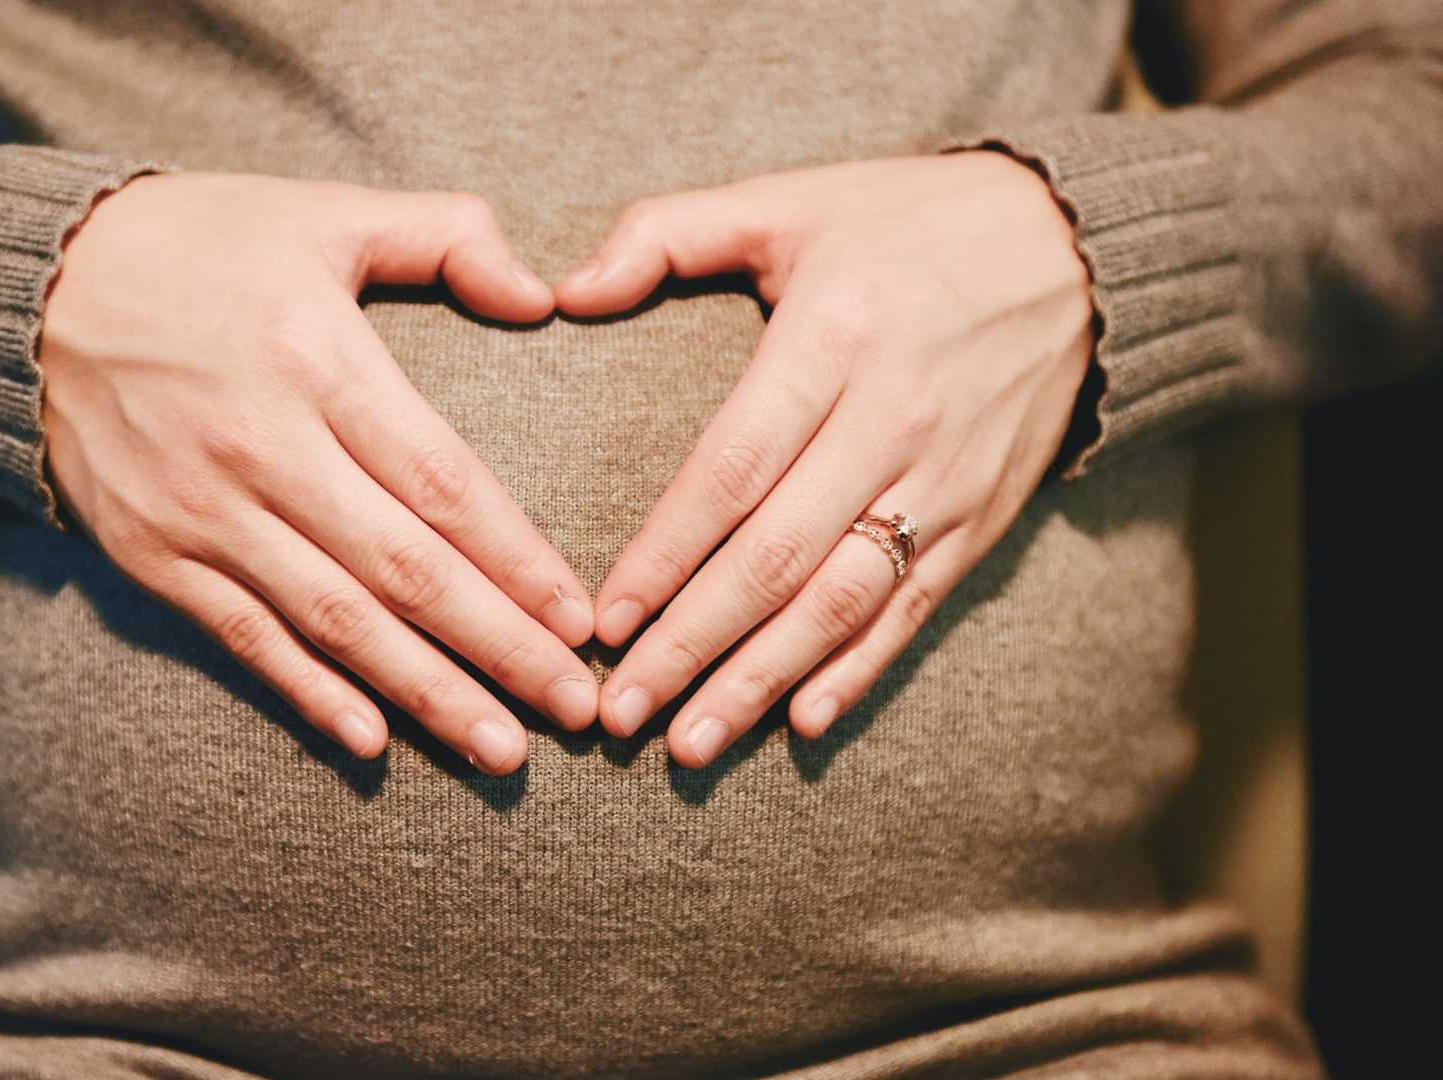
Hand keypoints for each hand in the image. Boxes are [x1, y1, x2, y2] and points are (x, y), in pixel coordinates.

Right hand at [39, 172, 597, 774]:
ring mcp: (201, 511)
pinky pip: (244, 638)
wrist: (30, 286)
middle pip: (404, 570)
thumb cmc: (199, 244)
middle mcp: (261, 446)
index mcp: (316, 358)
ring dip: (426, 693)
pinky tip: (374, 743)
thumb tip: (541, 295)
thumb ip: (445, 235)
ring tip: (503, 749)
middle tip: (577, 711)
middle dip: (500, 648)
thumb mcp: (323, 211)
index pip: (442, 482)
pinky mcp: (152, 554)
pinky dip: (309, 693)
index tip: (581, 621)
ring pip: (335, 621)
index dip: (517, 560)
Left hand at [556, 151, 1092, 765]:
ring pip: (843, 600)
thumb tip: (564, 291)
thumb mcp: (788, 199)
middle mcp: (893, 419)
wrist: (1078, 248)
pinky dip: (859, 671)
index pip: (733, 469)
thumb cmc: (906, 223)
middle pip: (778, 557)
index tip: (603, 621)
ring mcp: (945, 478)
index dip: (665, 553)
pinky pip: (915, 608)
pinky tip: (801, 722)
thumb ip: (668, 235)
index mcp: (834, 338)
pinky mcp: (984, 516)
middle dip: (692, 644)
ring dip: (762, 680)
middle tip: (621, 713)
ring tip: (690, 743)